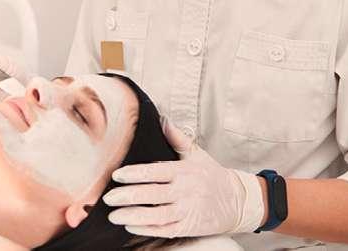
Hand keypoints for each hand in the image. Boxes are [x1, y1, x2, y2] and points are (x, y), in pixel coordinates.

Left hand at [102, 119, 265, 237]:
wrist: (239, 200)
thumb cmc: (213, 175)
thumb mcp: (197, 154)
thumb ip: (176, 138)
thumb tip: (161, 119)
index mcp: (183, 171)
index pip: (154, 171)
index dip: (134, 174)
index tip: (116, 175)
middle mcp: (184, 191)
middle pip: (151, 194)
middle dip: (126, 196)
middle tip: (108, 198)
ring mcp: (187, 210)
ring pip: (155, 215)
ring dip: (132, 216)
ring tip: (113, 216)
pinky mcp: (189, 227)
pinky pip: (164, 229)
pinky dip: (146, 229)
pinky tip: (131, 226)